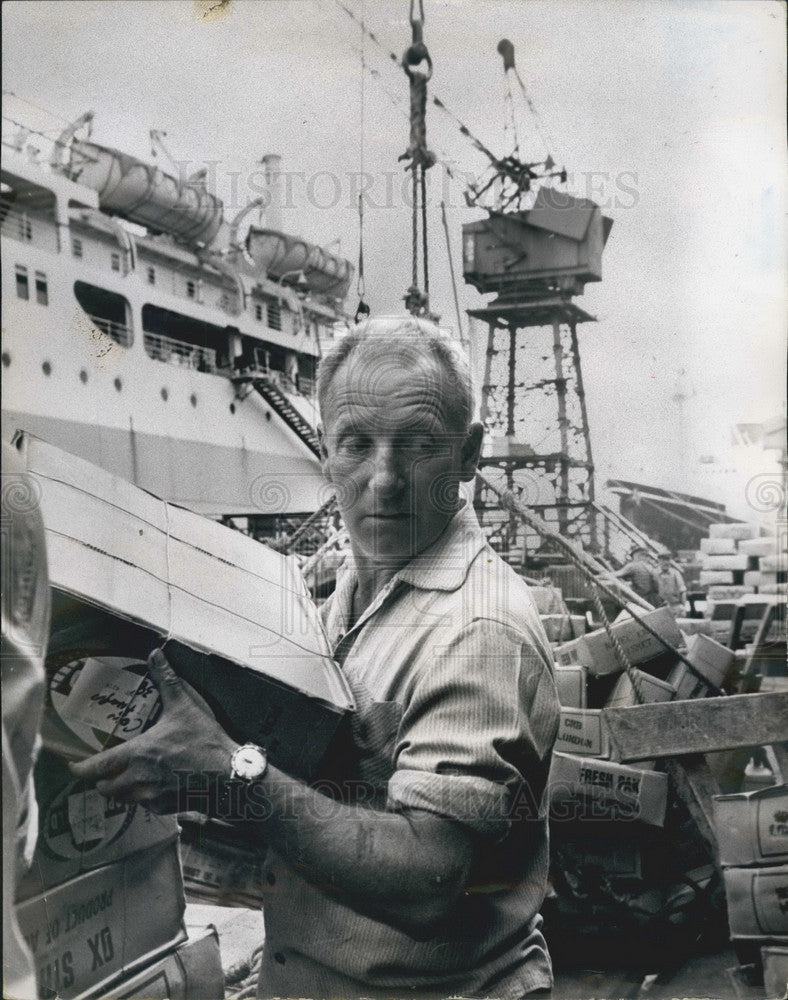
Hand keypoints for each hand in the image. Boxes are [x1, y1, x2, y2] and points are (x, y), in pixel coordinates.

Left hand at [69, 648, 237, 813]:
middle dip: (102, 780)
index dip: (79, 769)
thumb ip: (166, 680)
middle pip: (104, 788)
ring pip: (122, 798)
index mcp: (137, 754)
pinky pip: (144, 805)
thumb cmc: (205, 742)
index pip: (95, 768)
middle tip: (105, 770)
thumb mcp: (185, 706)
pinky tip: (155, 784)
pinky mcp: (165, 807)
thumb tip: (156, 655)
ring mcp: (151, 796)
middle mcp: (138, 779)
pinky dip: (144, 797)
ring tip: (128, 777)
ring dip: (120, 789)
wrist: (228, 775)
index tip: (73, 766)